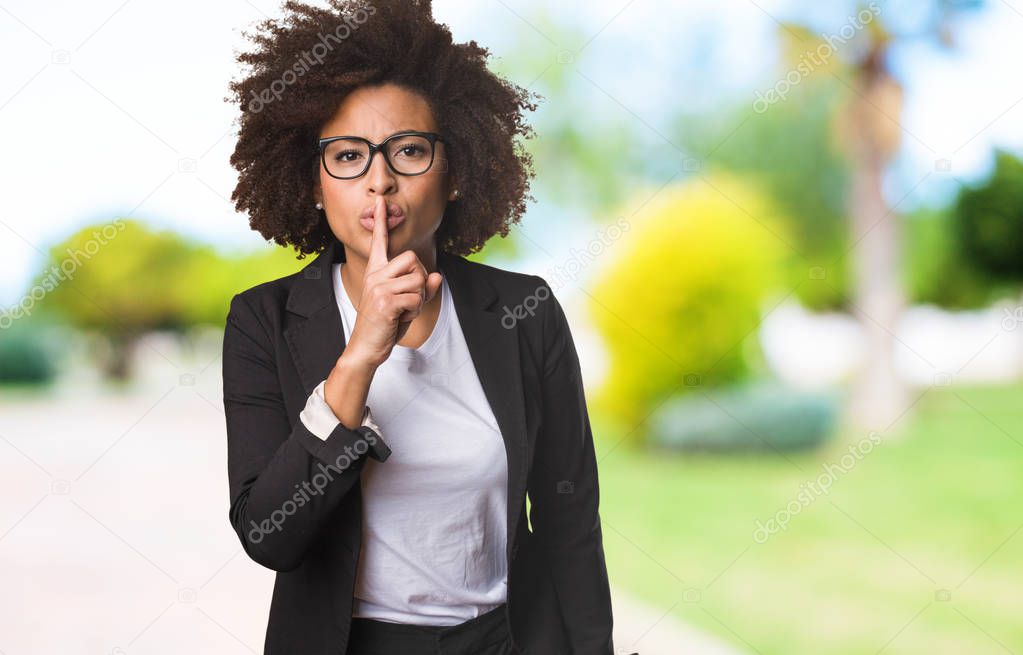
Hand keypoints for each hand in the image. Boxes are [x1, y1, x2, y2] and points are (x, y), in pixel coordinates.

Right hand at [346, 195, 442, 367]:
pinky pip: (416, 298)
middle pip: (413, 259)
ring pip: (418, 280)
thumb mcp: (406, 304)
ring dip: (419, 299)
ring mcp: (379, 287)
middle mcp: (375, 275)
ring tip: (404, 309)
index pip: (379, 241)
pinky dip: (415, 310)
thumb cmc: (385, 325)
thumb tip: (437, 276)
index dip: (381, 222)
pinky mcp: (385, 301)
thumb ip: (422, 289)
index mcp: (376, 272)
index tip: (382, 202)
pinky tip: (400, 317)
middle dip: (420, 280)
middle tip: (409, 298)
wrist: (367, 347)